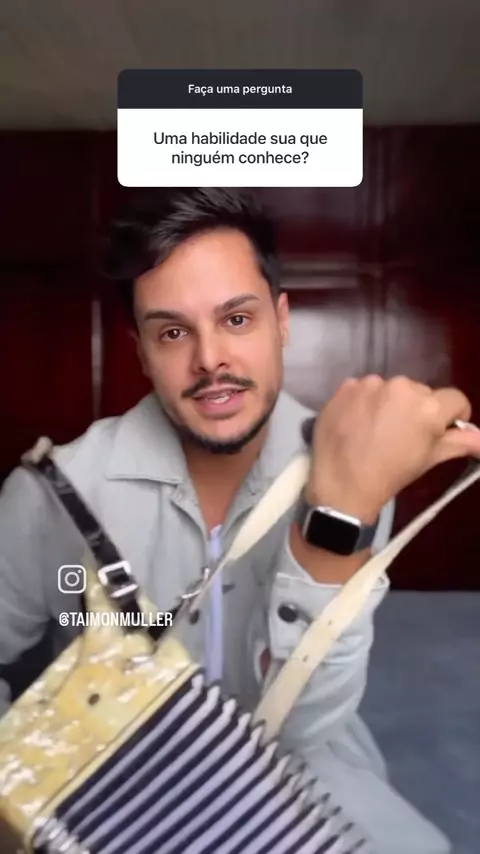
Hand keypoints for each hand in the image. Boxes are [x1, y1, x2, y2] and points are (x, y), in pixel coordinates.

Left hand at [306, 375, 479, 521]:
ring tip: (376, 428)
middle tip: (402, 434)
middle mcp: (403, 387)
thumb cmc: (391, 474)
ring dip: (389, 403)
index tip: (440, 430)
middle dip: (417, 409)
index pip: (455, 399)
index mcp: (429, 407)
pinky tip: (356, 422)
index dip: (452, 416)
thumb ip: (460, 443)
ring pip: (391, 388)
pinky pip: (364, 388)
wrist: (341, 484)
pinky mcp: (347, 386)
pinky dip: (363, 401)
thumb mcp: (429, 459)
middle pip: (421, 392)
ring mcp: (372, 384)